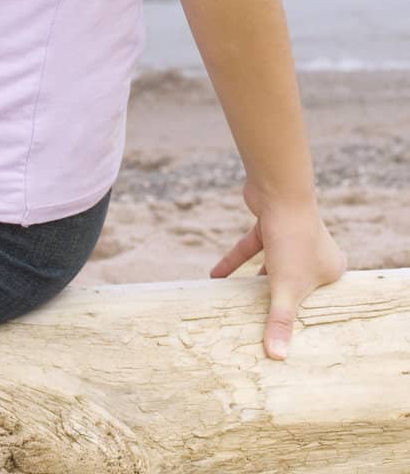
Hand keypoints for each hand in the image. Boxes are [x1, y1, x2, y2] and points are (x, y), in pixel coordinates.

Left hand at [209, 180, 347, 360]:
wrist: (278, 189)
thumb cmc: (293, 238)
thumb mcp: (286, 288)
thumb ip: (280, 322)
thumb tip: (276, 357)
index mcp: (331, 269)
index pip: (320, 300)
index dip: (307, 316)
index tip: (295, 337)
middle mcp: (315, 252)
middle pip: (295, 283)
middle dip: (279, 300)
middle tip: (265, 323)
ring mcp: (292, 237)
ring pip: (271, 266)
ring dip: (254, 281)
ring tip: (238, 303)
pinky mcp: (271, 225)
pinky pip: (252, 248)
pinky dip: (235, 261)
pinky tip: (215, 276)